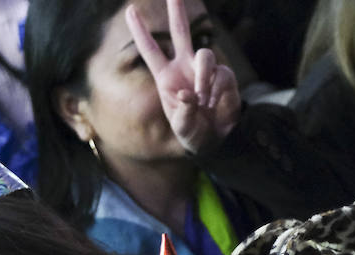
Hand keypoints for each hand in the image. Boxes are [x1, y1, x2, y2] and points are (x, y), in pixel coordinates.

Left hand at [127, 0, 240, 154]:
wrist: (214, 140)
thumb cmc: (192, 133)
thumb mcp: (182, 128)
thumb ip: (182, 112)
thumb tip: (189, 94)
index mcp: (166, 77)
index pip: (150, 50)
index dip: (140, 31)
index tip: (130, 10)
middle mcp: (184, 68)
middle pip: (180, 33)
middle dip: (177, 13)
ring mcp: (205, 71)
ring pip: (205, 55)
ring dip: (203, 77)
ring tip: (202, 100)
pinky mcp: (224, 78)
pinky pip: (222, 74)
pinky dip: (217, 90)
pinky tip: (213, 104)